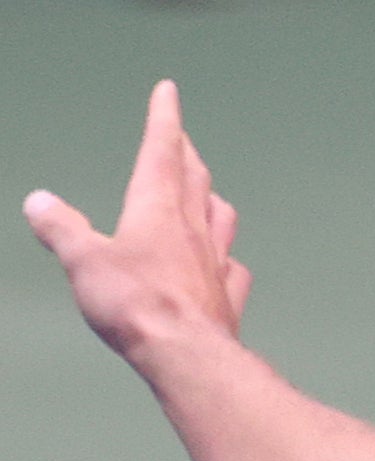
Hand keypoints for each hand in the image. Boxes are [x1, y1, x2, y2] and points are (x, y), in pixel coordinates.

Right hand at [23, 80, 252, 363]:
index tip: (169, 92)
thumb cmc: (135, 303)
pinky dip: (229, 261)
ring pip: (222, 219)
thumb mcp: (84, 260)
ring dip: (213, 200)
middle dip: (186, 154)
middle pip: (195, 179)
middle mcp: (194, 229)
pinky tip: (228, 265)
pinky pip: (235, 271)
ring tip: (208, 195)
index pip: (162, 150)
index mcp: (157, 208)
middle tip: (183, 139)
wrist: (187, 354)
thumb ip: (62, 229)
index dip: (164, 119)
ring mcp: (217, 264)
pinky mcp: (229, 298)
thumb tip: (39, 202)